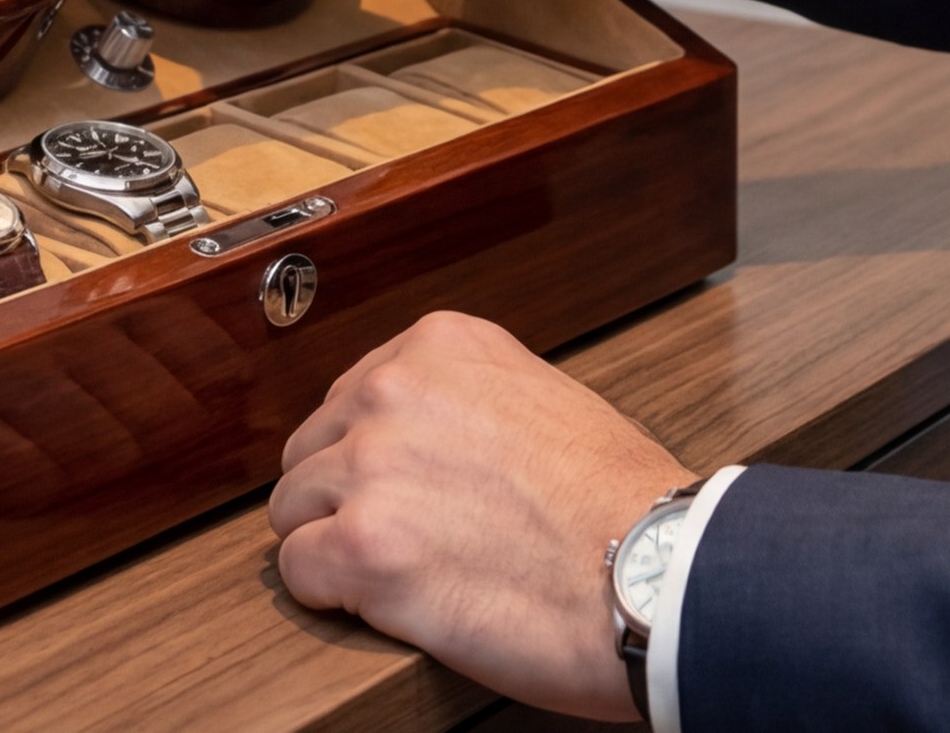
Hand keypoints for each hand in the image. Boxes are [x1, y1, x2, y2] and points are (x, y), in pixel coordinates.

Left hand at [269, 312, 696, 720]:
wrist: (655, 570)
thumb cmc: (620, 501)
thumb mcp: (545, 397)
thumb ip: (468, 400)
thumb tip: (421, 434)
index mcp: (442, 346)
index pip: (351, 397)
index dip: (372, 456)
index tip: (406, 489)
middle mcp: (395, 390)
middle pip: (311, 453)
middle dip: (345, 501)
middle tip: (406, 541)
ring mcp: (373, 466)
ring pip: (294, 513)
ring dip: (337, 548)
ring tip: (405, 575)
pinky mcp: (362, 547)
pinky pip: (300, 575)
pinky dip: (335, 599)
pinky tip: (393, 604)